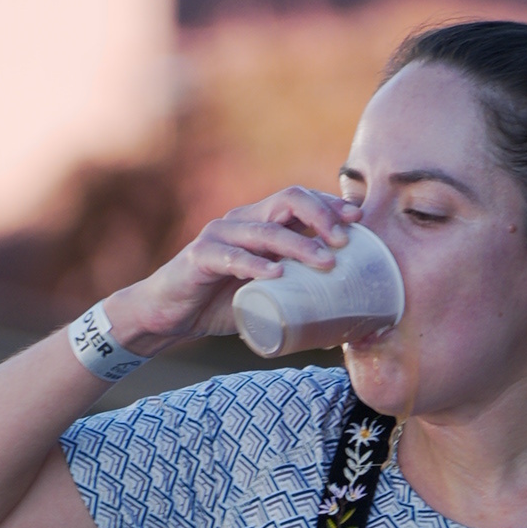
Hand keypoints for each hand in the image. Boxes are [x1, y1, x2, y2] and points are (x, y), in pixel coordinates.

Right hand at [113, 188, 352, 355]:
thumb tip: (340, 328)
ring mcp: (220, 236)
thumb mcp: (264, 297)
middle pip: (288, 199)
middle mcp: (242, 221)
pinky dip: (256, 264)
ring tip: (327, 262)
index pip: (300, 200)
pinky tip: (276, 275)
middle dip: (322, 215)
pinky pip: (231, 256)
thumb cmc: (218, 304)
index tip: (359, 219)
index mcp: (260, 224)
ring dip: (300, 245)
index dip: (330, 205)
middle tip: (345, 241)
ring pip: (266, 230)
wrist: (167, 315)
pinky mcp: (200, 257)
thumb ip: (295, 300)